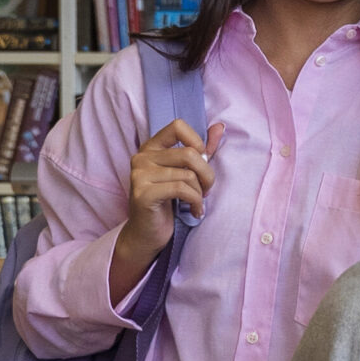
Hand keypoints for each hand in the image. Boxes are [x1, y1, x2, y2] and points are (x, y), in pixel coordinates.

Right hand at [110, 119, 226, 303]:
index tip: (202, 163)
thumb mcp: (187, 173)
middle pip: (189, 153)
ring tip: (197, 203)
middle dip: (207, 174)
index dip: (198, 142)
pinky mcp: (143, 193)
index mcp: (151, 148)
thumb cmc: (169, 202)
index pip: (178, 126)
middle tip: (206, 190)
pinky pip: (181, 189)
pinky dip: (195, 202)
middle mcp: (141, 157)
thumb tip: (220, 126)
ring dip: (200, 192)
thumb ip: (203, 150)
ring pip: (187, 173)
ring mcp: (139, 175)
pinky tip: (195, 212)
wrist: (148, 234)